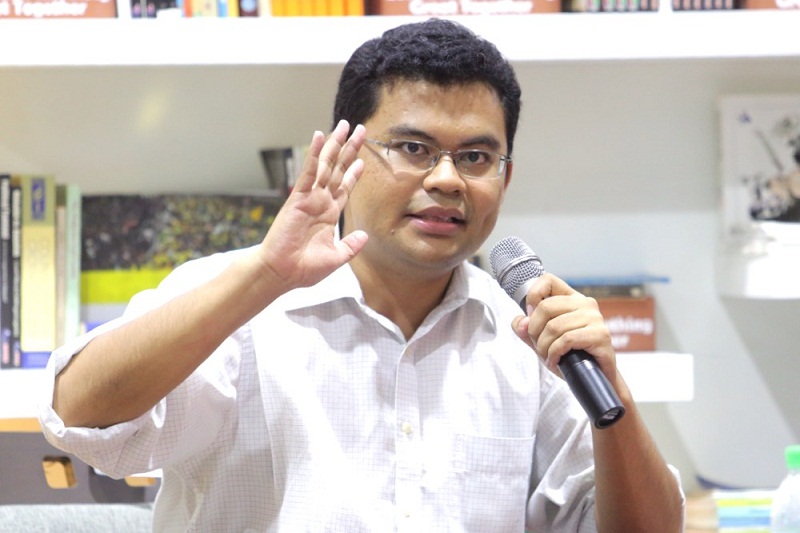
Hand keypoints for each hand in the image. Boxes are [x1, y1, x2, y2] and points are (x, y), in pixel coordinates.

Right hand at [258, 119, 367, 290]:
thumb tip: (364, 236)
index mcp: (329, 214)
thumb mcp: (336, 257)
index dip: (354, 172)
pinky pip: (309, 172)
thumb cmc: (304, 268)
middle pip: (338, 169)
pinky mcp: (298, 197)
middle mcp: (320, 201)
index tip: (362, 158)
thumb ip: (351, 246)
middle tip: (360, 129)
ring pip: (326, 165)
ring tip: (345, 125)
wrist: (282, 273)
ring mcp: (310, 197)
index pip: (344, 187)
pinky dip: (314, 154)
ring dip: (336, 144)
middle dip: (349, 149)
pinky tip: (319, 137)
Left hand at [511, 273, 617, 381]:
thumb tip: (520, 321)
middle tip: (538, 347)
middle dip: (534, 331)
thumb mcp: (542, 342)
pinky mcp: (600, 335)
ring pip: (554, 326)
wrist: (595, 379)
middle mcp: (585, 304)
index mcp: (571, 299)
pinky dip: (554, 353)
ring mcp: (595, 318)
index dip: (533, 296)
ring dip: (544, 347)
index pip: (548, 280)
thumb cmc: (570, 357)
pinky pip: (566, 340)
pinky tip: (555, 361)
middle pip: (545, 307)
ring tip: (547, 357)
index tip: (530, 317)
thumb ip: (527, 330)